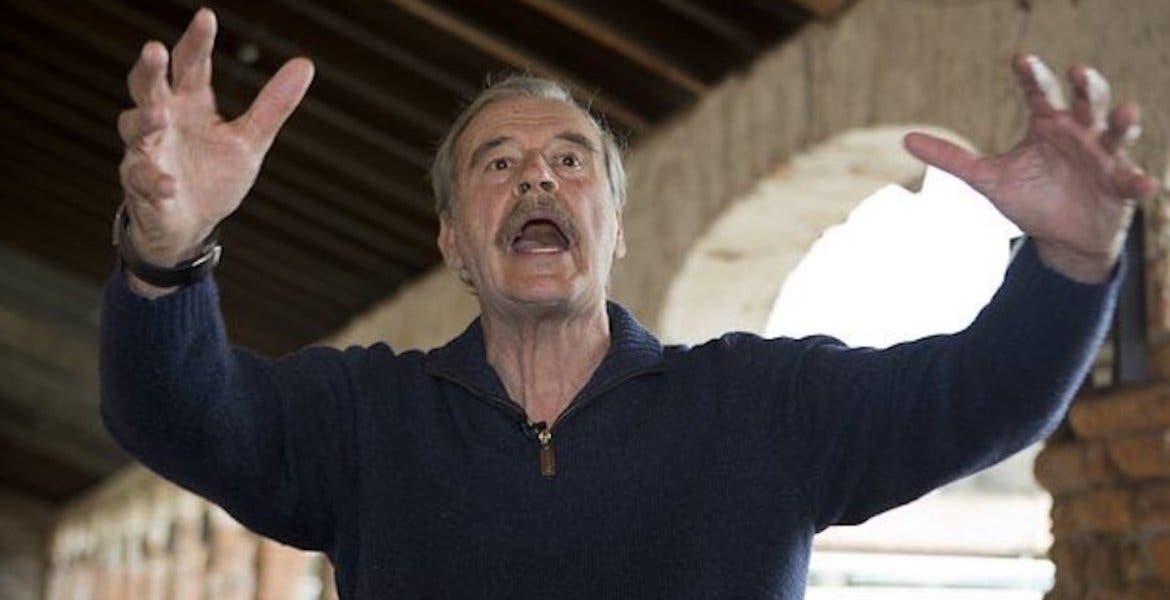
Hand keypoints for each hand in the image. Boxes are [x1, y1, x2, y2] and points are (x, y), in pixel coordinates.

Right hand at [117, 8, 313, 281]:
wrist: (190, 225)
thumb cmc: (214, 175)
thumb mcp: (250, 140)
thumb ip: (272, 105)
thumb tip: (305, 64)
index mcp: (190, 104)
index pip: (192, 65)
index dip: (197, 42)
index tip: (206, 17)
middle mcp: (163, 121)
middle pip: (148, 87)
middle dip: (149, 69)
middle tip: (153, 49)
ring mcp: (147, 152)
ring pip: (136, 129)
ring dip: (146, 121)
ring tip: (159, 114)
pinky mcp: (142, 187)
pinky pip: (143, 181)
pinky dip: (155, 182)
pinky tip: (169, 184)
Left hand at [904, 55, 1158, 283]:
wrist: (1061, 239)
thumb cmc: (1029, 199)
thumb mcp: (987, 179)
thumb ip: (952, 158)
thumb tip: (906, 140)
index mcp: (1048, 125)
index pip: (1040, 93)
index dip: (1032, 76)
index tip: (1021, 60)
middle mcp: (1080, 133)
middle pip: (1087, 101)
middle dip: (1086, 86)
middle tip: (1078, 71)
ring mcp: (1105, 157)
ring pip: (1118, 131)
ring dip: (1124, 122)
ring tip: (1125, 112)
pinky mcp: (1121, 186)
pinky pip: (1133, 181)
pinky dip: (1140, 181)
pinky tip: (1143, 184)